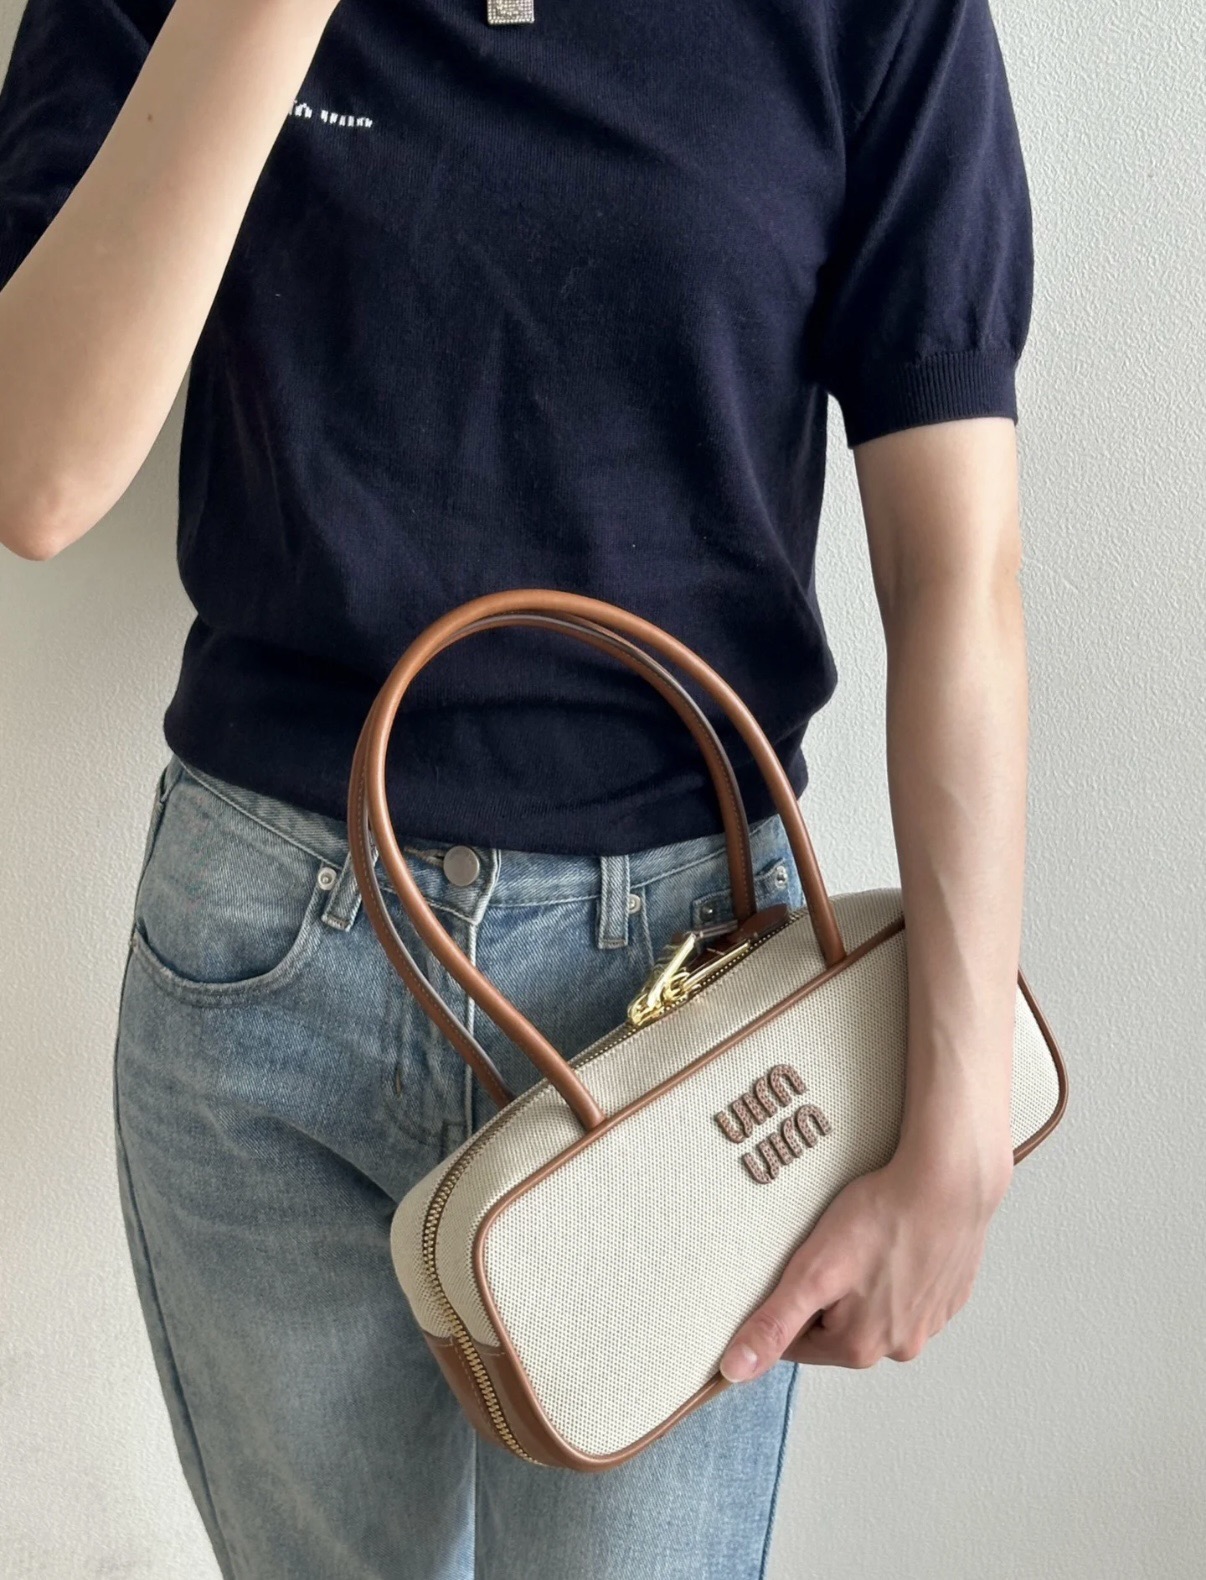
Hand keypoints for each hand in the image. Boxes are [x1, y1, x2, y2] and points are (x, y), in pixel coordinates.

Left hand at [718, 1135, 1012, 1379]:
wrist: (950, 1182)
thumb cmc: (879, 1220)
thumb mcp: (812, 1271)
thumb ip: (773, 1325)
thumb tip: (734, 1372)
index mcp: (859, 1349)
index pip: (798, 1343)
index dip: (788, 1303)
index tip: (796, 1267)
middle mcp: (900, 1348)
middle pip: (838, 1329)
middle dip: (828, 1295)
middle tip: (833, 1247)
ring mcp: (931, 1323)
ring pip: (876, 1310)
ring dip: (864, 1284)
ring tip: (866, 1239)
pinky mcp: (951, 1296)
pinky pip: (910, 1293)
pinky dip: (898, 1272)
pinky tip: (897, 1240)